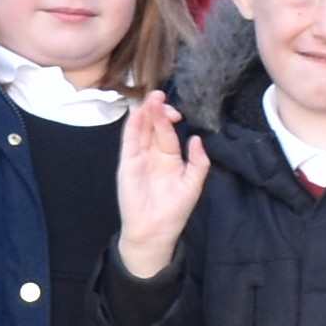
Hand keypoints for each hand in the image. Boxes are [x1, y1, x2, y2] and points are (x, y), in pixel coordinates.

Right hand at [113, 92, 210, 278]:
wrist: (155, 230)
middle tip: (160, 95)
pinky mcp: (127, 163)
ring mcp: (138, 157)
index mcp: (168, 157)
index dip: (170, 119)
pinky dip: (132, 126)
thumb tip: (196, 138)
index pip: (167, 132)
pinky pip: (129, 141)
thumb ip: (198, 162)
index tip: (177, 112)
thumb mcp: (193, 184)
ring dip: (144, 113)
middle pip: (152, 125)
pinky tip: (137, 113)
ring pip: (140, 129)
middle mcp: (152, 154)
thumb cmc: (174, 210)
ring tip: (151, 97)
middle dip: (157, 109)